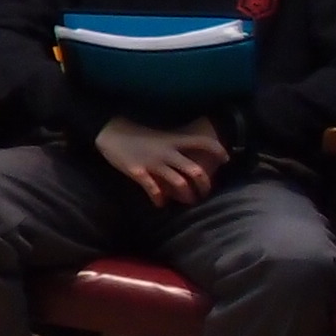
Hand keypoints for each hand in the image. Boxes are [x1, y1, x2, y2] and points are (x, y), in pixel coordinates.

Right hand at [96, 116, 224, 207]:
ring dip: (186, 196)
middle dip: (204, 185)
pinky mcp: (138, 172)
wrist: (109, 131)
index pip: (203, 142)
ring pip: (179, 184)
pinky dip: (160, 199)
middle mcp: (167, 152)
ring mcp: (153, 163)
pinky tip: (161, 203)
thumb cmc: (135, 132)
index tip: (226, 159)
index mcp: (173, 139)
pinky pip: (153, 190)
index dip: (218, 150)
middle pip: (195, 171)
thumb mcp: (159, 133)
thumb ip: (174, 142)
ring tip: (187, 201)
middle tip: (204, 193)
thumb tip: (190, 149)